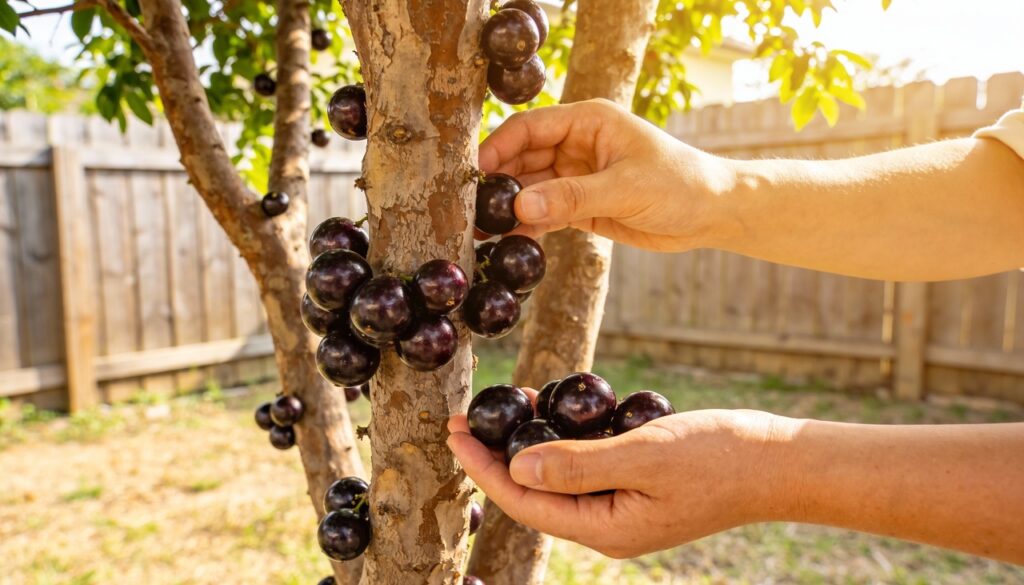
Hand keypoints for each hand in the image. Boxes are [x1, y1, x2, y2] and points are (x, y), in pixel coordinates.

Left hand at [447, 401, 790, 557]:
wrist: (777, 462)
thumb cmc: (718, 457)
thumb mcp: (642, 455)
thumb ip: (578, 465)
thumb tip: (518, 468)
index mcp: (604, 528)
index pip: (524, 502)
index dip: (483, 467)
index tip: (454, 432)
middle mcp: (608, 525)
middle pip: (534, 493)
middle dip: (496, 455)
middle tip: (466, 417)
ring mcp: (624, 509)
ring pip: (559, 477)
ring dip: (530, 442)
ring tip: (505, 405)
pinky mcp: (638, 488)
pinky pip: (587, 467)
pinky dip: (566, 439)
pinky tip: (556, 407)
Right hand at [479, 99, 731, 251]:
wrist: (713, 213)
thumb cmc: (680, 184)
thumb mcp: (625, 188)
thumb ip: (572, 197)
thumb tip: (519, 208)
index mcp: (588, 121)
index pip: (530, 128)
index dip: (498, 148)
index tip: (474, 175)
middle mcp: (577, 145)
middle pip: (523, 159)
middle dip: (497, 184)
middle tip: (469, 210)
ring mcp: (578, 176)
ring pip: (531, 190)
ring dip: (508, 210)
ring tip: (479, 232)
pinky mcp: (583, 206)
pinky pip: (546, 214)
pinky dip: (528, 228)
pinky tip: (509, 244)